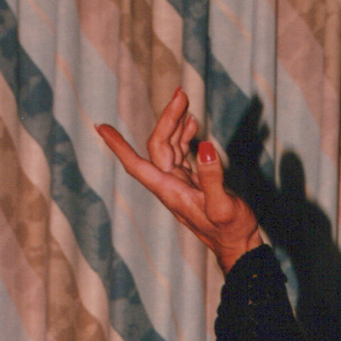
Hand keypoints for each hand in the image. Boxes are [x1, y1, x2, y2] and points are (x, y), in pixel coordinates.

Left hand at [96, 88, 262, 271]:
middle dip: (167, 118)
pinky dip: (185, 137)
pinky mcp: (192, 184)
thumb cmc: (231, 231)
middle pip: (159, 146)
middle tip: (181, 93)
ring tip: (185, 101)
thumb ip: (212, 177)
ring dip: (176, 124)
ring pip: (170, 147)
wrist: (239, 247)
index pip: (137, 165)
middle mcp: (171, 186)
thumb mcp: (224, 206)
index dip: (118, 147)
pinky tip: (192, 126)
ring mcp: (180, 184)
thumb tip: (204, 146)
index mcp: (171, 191)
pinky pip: (182, 155)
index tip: (101, 127)